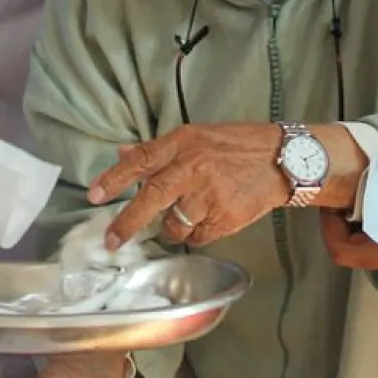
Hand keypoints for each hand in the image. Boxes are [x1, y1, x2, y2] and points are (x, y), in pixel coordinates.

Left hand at [91, 123, 364, 247]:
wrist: (283, 159)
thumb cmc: (235, 146)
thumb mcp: (196, 136)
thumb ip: (157, 150)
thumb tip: (121, 154)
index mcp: (183, 142)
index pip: (141, 160)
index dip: (115, 179)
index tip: (93, 196)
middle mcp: (193, 167)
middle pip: (152, 197)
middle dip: (127, 222)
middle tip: (112, 241)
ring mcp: (210, 194)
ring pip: (174, 225)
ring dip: (173, 227)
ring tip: (190, 212)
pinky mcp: (225, 217)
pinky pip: (197, 237)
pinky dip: (197, 233)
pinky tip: (211, 217)